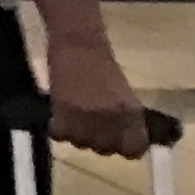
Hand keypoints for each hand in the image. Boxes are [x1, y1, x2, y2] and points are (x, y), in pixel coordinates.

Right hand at [47, 39, 153, 160]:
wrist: (78, 44)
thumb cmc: (103, 66)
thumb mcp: (124, 95)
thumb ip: (127, 120)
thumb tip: (126, 141)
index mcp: (131, 115)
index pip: (134, 150)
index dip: (127, 147)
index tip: (121, 141)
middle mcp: (111, 122)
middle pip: (105, 150)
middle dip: (100, 141)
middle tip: (95, 125)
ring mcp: (85, 120)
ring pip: (81, 144)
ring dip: (79, 135)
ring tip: (76, 118)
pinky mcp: (60, 115)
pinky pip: (61, 135)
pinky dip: (60, 128)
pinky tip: (62, 116)